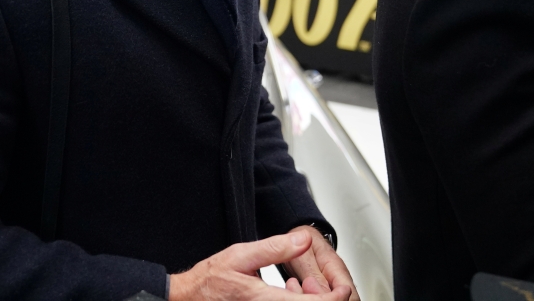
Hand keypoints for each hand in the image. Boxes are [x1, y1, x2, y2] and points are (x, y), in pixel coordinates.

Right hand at [168, 230, 351, 300]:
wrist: (191, 298)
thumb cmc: (211, 280)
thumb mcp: (241, 255)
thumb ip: (274, 248)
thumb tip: (302, 240)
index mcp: (266, 300)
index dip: (335, 298)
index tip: (341, 288)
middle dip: (323, 297)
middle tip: (317, 282)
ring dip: (309, 300)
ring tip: (302, 285)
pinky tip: (291, 292)